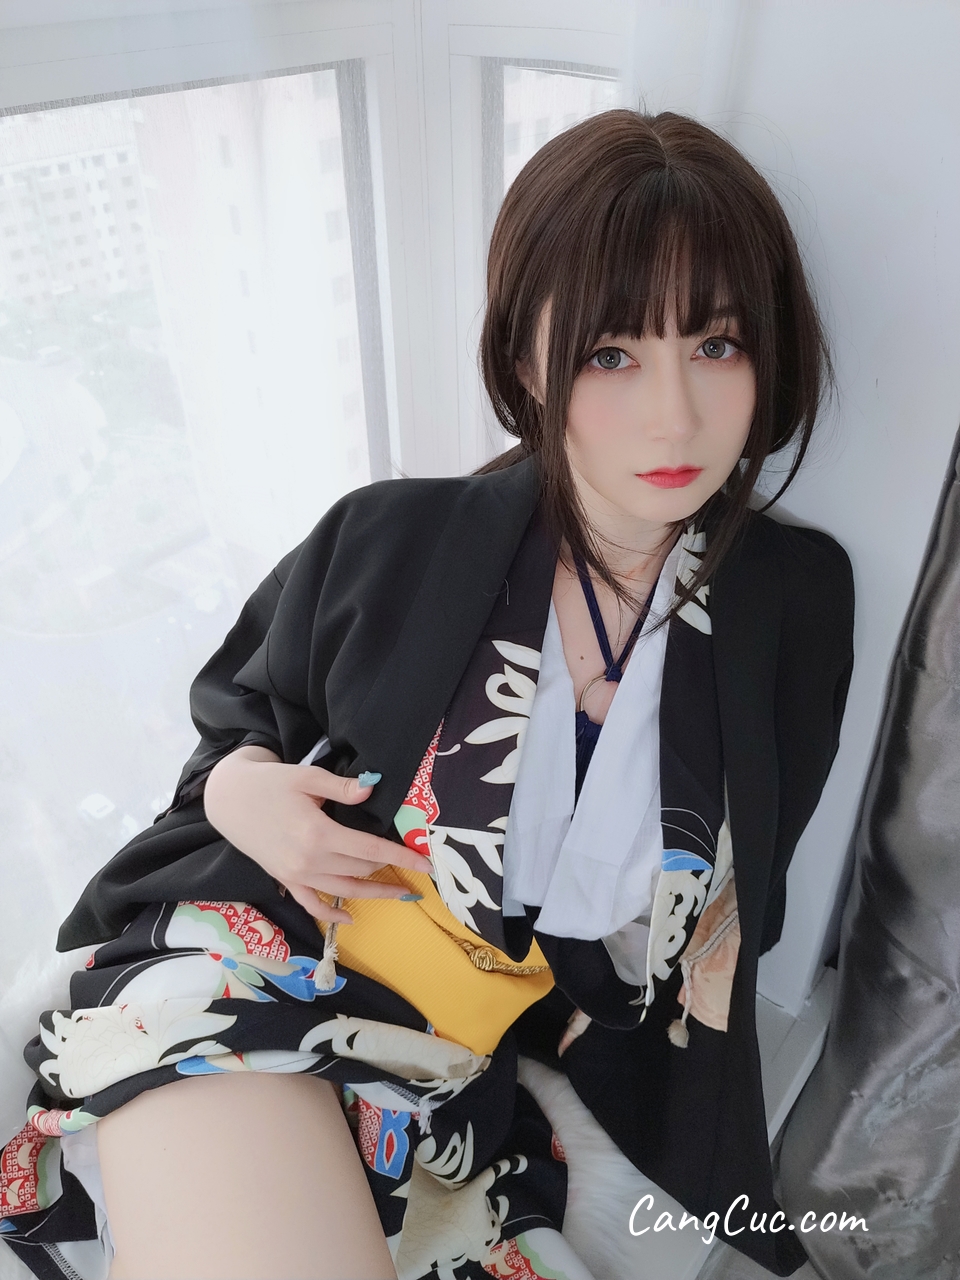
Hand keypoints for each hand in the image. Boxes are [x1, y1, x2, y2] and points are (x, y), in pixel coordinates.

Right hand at [203, 745, 426, 923]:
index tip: (426, 865)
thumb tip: (372, 788)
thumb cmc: (269, 783)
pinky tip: (351, 917)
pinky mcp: (284, 880)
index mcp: (318, 833)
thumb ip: (341, 787)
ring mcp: (296, 875)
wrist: (228, 799)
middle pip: (361, 869)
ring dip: (375, 893)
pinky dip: (332, 914)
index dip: (401, 857)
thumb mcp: (306, 777)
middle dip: (391, 870)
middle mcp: (309, 861)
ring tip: (401, 894)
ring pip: (344, 890)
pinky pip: (311, 904)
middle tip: (415, 869)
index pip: (371, 849)